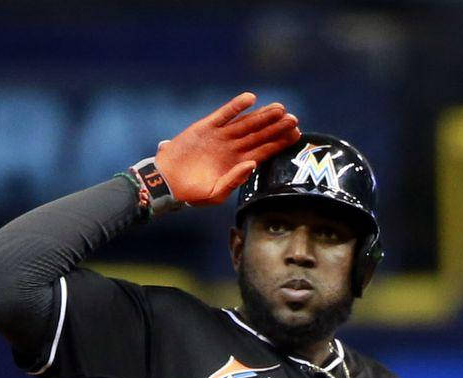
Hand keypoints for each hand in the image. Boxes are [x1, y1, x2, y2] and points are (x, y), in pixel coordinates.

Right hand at [154, 92, 299, 205]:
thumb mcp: (215, 194)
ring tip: (279, 108)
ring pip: (246, 123)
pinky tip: (250, 99)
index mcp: (238, 163)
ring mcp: (221, 136)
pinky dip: (236, 106)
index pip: (264, 150)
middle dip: (277, 127)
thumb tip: (252, 164)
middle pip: (260, 134)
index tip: (296, 135)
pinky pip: (224, 114)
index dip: (279, 142)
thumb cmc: (191, 193)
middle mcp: (233, 147)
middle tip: (294, 119)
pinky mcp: (206, 127)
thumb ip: (234, 181)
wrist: (167, 182)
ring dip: (262, 115)